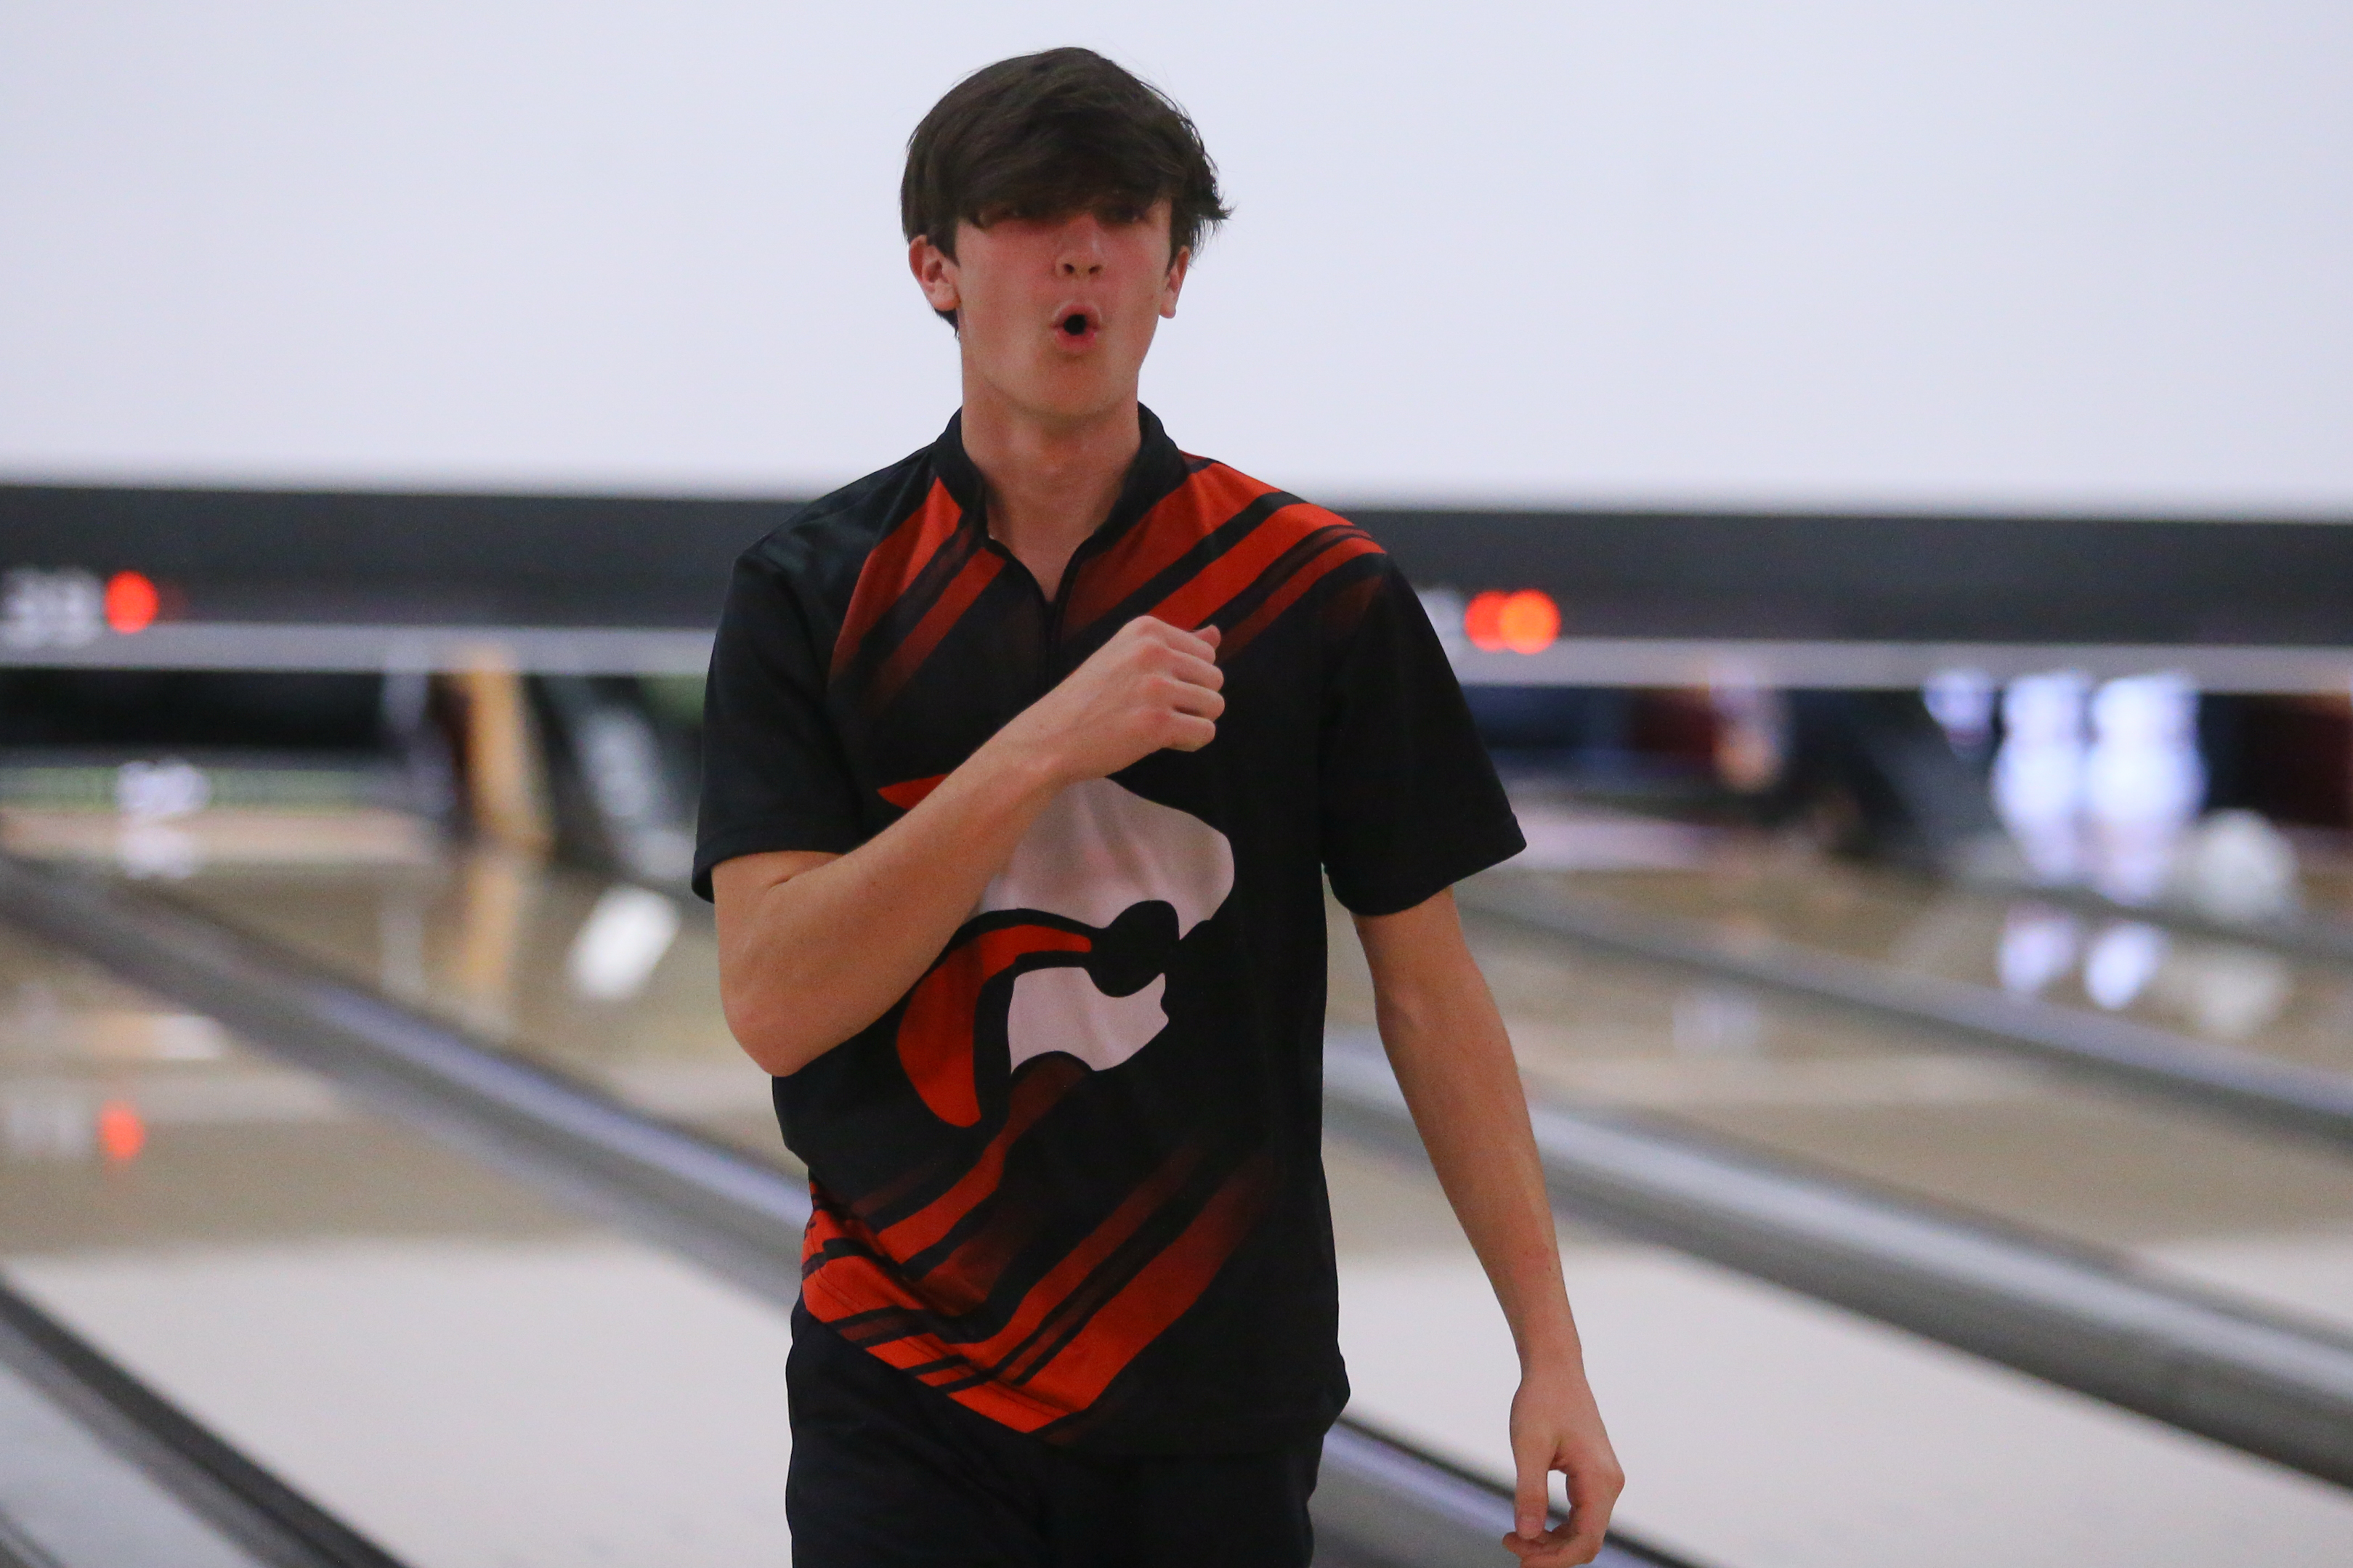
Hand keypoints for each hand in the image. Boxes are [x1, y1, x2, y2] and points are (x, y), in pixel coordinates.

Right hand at [991, 616, 1222, 782]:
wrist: (1049, 738)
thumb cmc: (1088, 699)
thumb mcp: (1127, 656)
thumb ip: (1176, 645)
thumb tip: (1218, 632)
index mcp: (1146, 629)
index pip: (1206, 652)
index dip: (1186, 678)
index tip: (1152, 689)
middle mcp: (1153, 651)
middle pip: (1215, 679)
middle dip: (1194, 701)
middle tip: (1154, 711)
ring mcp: (1156, 687)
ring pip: (1215, 706)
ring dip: (1193, 722)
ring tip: (1157, 726)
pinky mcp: (1158, 723)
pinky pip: (1206, 732)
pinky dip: (1189, 742)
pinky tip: (1159, 741)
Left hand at [1503, 1360, 1622, 1565]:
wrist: (1555, 1369)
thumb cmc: (1542, 1400)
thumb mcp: (1528, 1445)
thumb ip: (1529, 1491)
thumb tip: (1527, 1534)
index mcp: (1599, 1480)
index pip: (1586, 1540)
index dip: (1556, 1560)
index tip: (1523, 1562)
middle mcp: (1609, 1484)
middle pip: (1585, 1540)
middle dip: (1550, 1553)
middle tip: (1511, 1547)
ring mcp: (1602, 1481)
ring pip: (1582, 1530)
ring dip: (1550, 1542)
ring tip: (1514, 1537)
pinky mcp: (1592, 1477)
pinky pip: (1579, 1515)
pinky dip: (1555, 1527)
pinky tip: (1528, 1525)